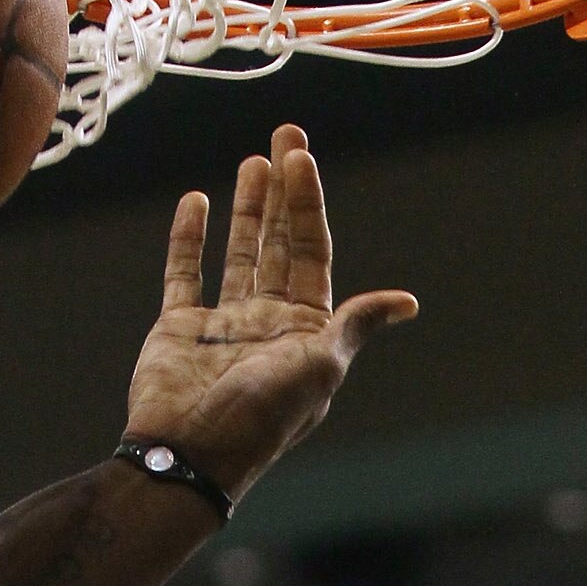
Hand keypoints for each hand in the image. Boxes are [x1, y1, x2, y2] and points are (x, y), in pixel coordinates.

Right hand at [124, 124, 415, 502]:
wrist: (189, 452)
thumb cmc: (260, 416)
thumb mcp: (320, 368)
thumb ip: (354, 326)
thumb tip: (406, 302)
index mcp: (306, 330)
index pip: (312, 252)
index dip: (308, 202)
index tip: (300, 155)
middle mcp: (268, 322)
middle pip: (280, 243)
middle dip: (283, 190)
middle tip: (285, 133)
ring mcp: (224, 323)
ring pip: (240, 253)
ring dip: (248, 210)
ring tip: (253, 161)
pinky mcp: (180, 328)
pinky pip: (186, 274)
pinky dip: (190, 239)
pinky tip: (197, 202)